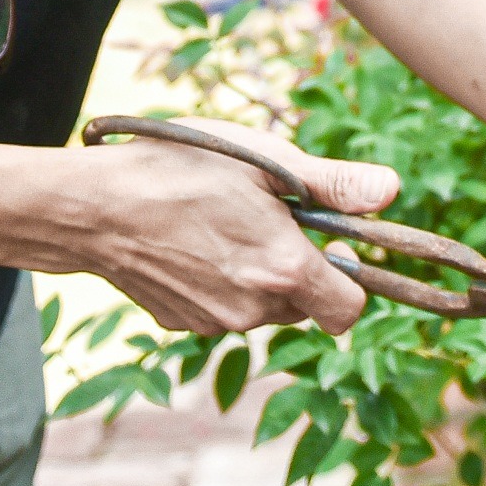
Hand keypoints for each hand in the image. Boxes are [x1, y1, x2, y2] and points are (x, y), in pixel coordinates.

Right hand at [43, 123, 398, 335]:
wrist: (93, 208)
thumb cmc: (180, 170)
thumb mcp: (265, 160)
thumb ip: (334, 183)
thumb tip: (392, 191)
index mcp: (283, 271)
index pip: (350, 309)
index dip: (349, 278)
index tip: (328, 243)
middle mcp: (252, 310)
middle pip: (305, 306)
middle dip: (299, 270)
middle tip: (268, 217)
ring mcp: (213, 323)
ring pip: (262, 308)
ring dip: (258, 276)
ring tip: (223, 222)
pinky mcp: (179, 324)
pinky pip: (220, 309)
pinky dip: (219, 283)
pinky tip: (191, 242)